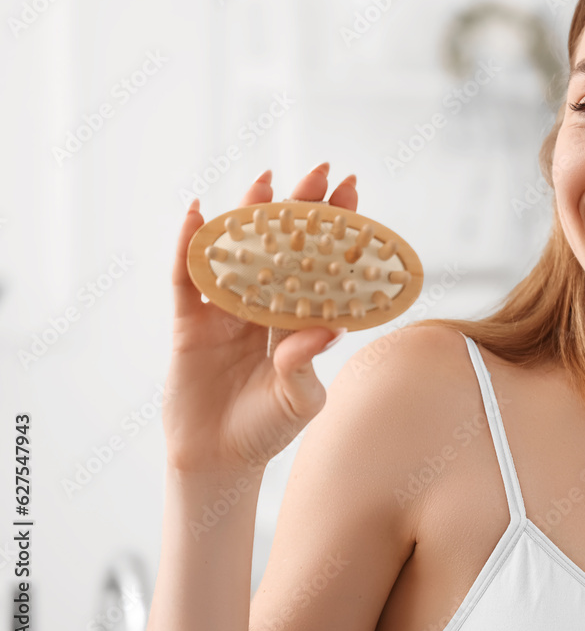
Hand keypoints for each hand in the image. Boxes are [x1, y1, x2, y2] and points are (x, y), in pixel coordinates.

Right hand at [163, 163, 358, 473]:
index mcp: (295, 322)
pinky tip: (199, 214)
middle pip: (281, 248)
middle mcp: (262, 308)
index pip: (318, 266)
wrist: (218, 461)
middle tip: (318, 170)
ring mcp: (224, 313)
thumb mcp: (299, 400)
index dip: (333, 230)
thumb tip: (327, 326)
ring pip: (237, 253)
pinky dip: (189, 246)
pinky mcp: (189, 324)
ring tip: (265, 181)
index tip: (352, 192)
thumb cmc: (267, 430)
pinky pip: (186, 279)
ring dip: (248, 216)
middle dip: (299, 209)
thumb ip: (307, 364)